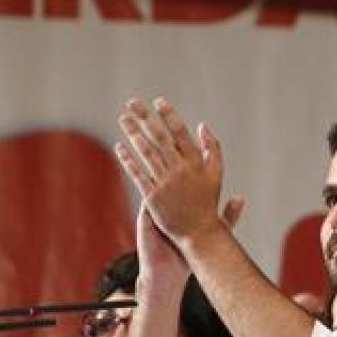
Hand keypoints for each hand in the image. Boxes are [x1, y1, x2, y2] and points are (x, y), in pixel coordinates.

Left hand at [116, 98, 228, 247]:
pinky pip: (137, 174)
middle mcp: (180, 170)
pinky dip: (128, 159)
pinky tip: (119, 147)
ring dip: (134, 133)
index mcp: (196, 162)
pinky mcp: (153, 197)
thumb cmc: (207, 203)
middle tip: (133, 102)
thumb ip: (212, 148)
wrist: (199, 234)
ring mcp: (165, 183)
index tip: (158, 102)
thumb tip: (202, 126)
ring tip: (124, 118)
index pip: (180, 132)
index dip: (169, 115)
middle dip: (146, 118)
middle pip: (160, 138)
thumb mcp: (217, 173)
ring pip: (147, 152)